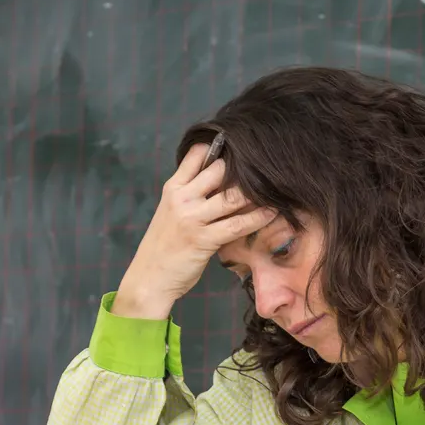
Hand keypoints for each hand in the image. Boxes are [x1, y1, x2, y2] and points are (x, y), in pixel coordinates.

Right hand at [113, 142, 276, 319]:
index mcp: (173, 187)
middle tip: (267, 169)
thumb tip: (223, 178)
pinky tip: (272, 213)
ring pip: (231, 196)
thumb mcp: (172, 211)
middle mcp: (182, 198)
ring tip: (276, 189)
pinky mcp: (204, 239)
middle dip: (244, 168)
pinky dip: (258, 218)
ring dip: (256, 193)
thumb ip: (192, 194)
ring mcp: (192, 218)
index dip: (219, 147)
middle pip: (219, 170)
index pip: (196, 155)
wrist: (149, 277)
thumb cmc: (165, 245)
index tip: (240, 146)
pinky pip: (237, 224)